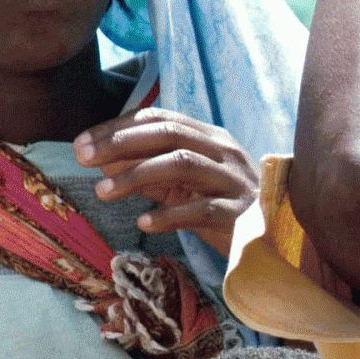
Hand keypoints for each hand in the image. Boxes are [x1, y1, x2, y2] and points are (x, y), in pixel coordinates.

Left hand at [74, 108, 256, 250]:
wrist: (277, 239)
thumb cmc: (224, 208)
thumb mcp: (184, 186)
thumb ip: (150, 173)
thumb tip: (103, 162)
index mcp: (209, 137)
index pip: (159, 119)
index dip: (117, 128)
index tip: (82, 143)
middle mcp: (223, 152)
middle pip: (169, 134)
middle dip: (120, 143)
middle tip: (83, 159)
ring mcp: (234, 180)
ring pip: (182, 165)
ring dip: (136, 176)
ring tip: (103, 193)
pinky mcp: (240, 213)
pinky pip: (201, 209)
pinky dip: (169, 215)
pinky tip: (144, 224)